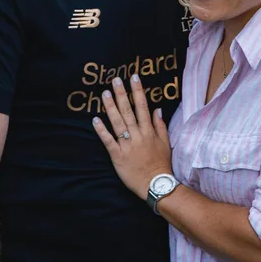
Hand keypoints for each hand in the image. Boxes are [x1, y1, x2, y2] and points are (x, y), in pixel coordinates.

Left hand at [92, 75, 172, 200]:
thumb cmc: (161, 164)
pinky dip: (101, 130)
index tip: (133, 77)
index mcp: (149, 131)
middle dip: (122, 94)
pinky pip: (108, 141)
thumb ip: (160, 126)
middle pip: (128, 111)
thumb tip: (158, 109)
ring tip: (104, 94)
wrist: (156, 184)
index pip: (143, 107)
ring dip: (111, 107)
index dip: (138, 91)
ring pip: (118, 123)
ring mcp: (127, 145)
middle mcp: (138, 135)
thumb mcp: (165, 143)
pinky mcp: (117, 155)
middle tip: (115, 80)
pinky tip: (95, 119)